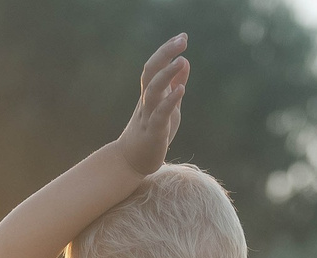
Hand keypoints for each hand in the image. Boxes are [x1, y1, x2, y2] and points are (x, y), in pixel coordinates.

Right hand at [113, 34, 189, 177]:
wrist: (132, 162)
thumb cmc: (151, 132)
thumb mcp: (168, 105)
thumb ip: (176, 84)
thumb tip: (184, 62)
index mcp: (151, 93)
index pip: (156, 65)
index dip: (167, 50)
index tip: (182, 37)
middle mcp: (147, 100)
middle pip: (151, 71)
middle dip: (165, 54)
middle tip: (181, 40)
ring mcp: (148, 115)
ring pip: (153, 90)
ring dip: (167, 74)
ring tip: (181, 60)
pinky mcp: (153, 132)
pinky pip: (159, 114)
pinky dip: (169, 101)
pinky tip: (181, 91)